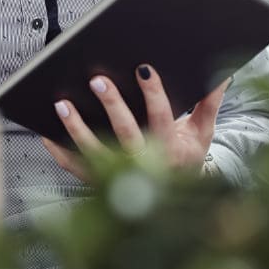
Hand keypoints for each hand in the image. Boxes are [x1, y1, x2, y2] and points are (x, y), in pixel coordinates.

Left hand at [42, 64, 229, 183]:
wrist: (172, 200)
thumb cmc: (184, 156)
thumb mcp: (202, 132)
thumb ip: (209, 102)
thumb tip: (222, 73)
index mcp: (170, 148)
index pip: (162, 117)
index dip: (153, 93)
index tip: (142, 68)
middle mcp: (144, 163)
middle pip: (126, 133)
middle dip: (112, 104)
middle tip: (97, 79)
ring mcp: (119, 175)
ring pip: (96, 152)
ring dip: (77, 128)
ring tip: (63, 103)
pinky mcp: (98, 181)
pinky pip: (75, 166)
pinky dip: (59, 150)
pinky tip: (46, 130)